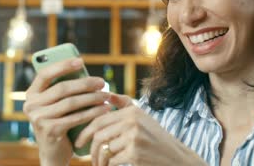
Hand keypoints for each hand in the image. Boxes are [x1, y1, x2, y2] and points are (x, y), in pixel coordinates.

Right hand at [23, 58, 110, 165]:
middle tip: (102, 83)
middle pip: (62, 88)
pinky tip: (105, 109)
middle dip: (85, 84)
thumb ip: (63, 89)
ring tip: (107, 96)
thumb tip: (84, 70)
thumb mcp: (56, 104)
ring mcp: (39, 119)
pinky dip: (93, 112)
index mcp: (31, 94)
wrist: (54, 153)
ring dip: (92, 98)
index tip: (81, 61)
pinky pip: (76, 117)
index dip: (63, 65)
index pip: (45, 74)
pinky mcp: (50, 131)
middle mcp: (31, 106)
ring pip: (71, 103)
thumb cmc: (60, 122)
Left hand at [75, 94, 206, 165]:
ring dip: (99, 161)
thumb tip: (107, 94)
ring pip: (105, 149)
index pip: (99, 119)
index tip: (78, 141)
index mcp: (132, 111)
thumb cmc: (156, 139)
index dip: (85, 131)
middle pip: (99, 135)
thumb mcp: (143, 118)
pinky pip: (112, 160)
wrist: (176, 158)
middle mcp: (133, 121)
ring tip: (100, 165)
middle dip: (90, 149)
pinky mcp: (135, 153)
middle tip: (87, 158)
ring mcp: (134, 137)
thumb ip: (125, 105)